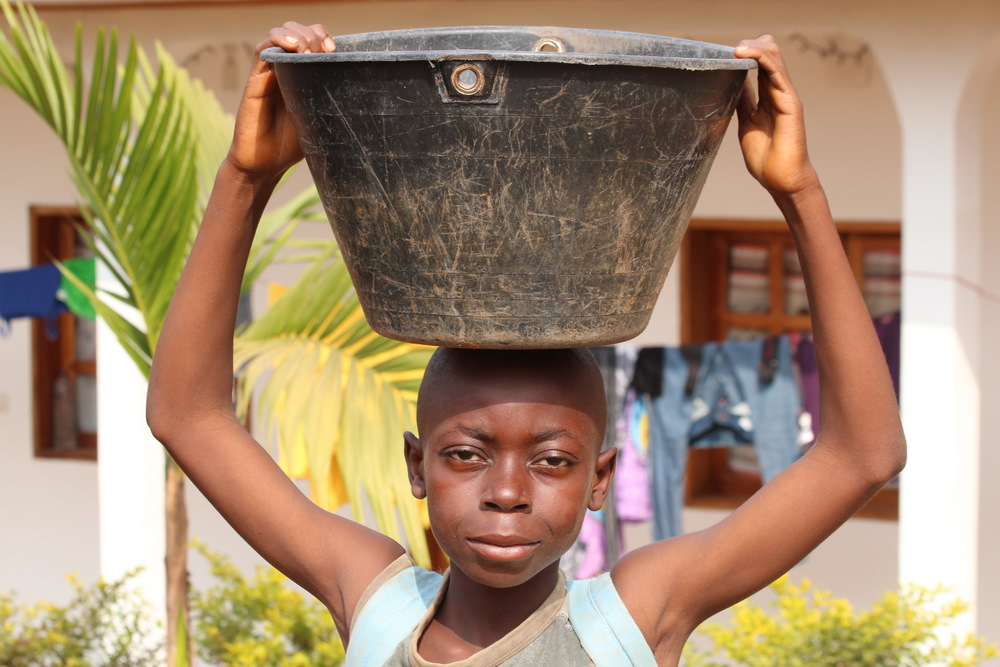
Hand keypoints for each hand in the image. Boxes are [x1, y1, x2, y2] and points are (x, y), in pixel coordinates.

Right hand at [226, 22, 335, 180]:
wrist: (265, 166)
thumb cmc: (292, 146)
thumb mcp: (321, 121)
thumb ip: (335, 105)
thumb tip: (368, 101)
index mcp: (302, 76)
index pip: (312, 41)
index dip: (324, 37)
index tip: (335, 51)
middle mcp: (285, 69)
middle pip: (297, 31)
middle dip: (312, 34)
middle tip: (324, 52)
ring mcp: (269, 74)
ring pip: (279, 35)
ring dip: (296, 34)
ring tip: (307, 50)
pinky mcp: (254, 81)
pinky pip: (262, 51)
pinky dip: (276, 40)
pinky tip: (292, 47)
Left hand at [733, 36, 819, 196]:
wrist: (780, 179)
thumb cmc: (765, 156)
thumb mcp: (746, 122)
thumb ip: (743, 102)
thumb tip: (731, 84)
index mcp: (768, 96)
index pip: (760, 64)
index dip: (746, 53)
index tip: (724, 53)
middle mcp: (779, 92)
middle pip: (769, 56)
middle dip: (750, 46)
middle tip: (729, 49)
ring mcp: (786, 96)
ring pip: (775, 59)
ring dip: (754, 49)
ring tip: (735, 49)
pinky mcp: (791, 103)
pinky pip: (778, 74)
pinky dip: (763, 60)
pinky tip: (747, 55)